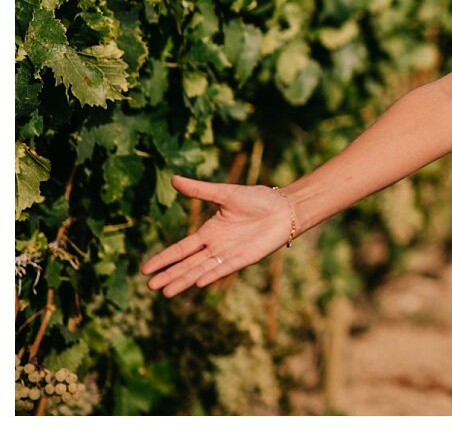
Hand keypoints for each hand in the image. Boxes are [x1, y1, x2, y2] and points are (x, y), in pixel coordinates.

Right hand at [140, 175, 293, 295]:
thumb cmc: (258, 199)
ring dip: (186, 280)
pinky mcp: (246, 258)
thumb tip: (173, 178)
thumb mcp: (226, 193)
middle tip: (150, 286)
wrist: (286, 207)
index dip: (164, 258)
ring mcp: (230, 253)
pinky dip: (213, 275)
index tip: (145, 269)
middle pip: (188, 263)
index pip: (181, 248)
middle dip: (170, 274)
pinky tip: (199, 283)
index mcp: (209, 231)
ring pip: (202, 270)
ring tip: (167, 292)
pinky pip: (226, 268)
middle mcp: (217, 246)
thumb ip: (200, 190)